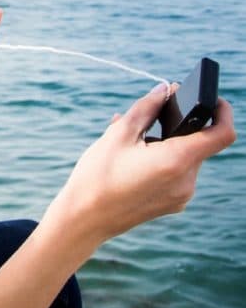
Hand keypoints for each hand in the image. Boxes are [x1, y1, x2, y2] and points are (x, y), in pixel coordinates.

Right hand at [47, 84, 236, 243]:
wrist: (84, 218)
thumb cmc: (98, 175)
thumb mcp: (119, 134)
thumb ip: (146, 107)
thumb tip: (164, 89)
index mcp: (176, 161)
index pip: (221, 134)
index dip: (222, 112)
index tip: (213, 99)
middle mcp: (186, 181)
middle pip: (197, 143)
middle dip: (176, 126)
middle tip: (147, 115)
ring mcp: (181, 195)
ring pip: (184, 157)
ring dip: (165, 142)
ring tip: (130, 140)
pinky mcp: (172, 203)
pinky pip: (175, 173)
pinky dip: (161, 158)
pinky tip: (132, 156)